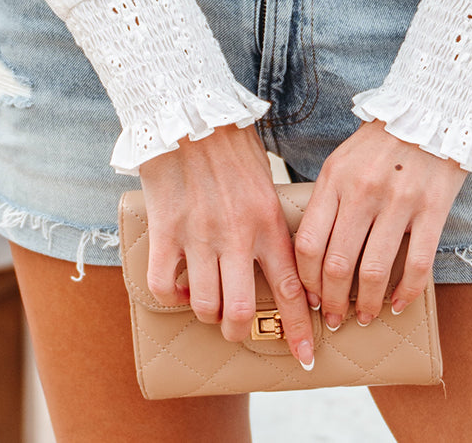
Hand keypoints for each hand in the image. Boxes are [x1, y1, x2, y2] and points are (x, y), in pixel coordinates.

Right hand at [139, 123, 315, 368]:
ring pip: (205, 307)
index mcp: (268, 221)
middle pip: (242, 312)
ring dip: (208, 314)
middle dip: (241, 330)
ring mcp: (199, 235)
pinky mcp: (165, 230)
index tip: (306, 358)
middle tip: (238, 325)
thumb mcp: (264, 181)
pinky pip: (165, 286)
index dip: (298, 331)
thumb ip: (270, 221)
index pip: (292, 289)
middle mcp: (237, 234)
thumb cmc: (230, 144)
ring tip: (208, 302)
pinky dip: (172, 296)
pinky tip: (178, 286)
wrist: (188, 112)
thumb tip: (281, 257)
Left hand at [291, 118, 467, 329]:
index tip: (310, 298)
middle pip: (338, 264)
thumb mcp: (342, 161)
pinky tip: (398, 303)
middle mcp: (363, 190)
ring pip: (375, 271)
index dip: (306, 280)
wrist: (432, 110)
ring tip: (365, 315)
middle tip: (335, 317)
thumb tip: (310, 254)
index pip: (308, 242)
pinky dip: (406, 293)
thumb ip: (326, 200)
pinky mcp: (433, 208)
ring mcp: (400, 200)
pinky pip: (418, 265)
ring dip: (367, 304)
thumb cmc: (380, 143)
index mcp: (335, 178)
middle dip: (333, 301)